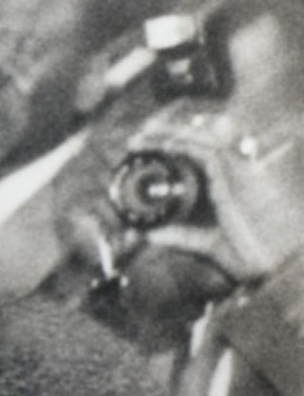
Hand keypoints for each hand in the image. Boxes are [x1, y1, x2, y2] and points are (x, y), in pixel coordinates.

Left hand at [135, 113, 303, 285]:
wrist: (258, 262)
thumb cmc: (235, 252)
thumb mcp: (195, 240)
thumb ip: (173, 236)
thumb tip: (146, 235)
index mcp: (226, 181)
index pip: (200, 150)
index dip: (175, 142)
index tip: (145, 145)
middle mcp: (232, 171)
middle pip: (200, 139)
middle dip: (167, 133)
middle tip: (137, 138)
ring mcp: (236, 171)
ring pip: (202, 140)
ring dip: (171, 135)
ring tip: (142, 138)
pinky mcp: (236, 177)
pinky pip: (209, 153)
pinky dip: (186, 146)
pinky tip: (165, 146)